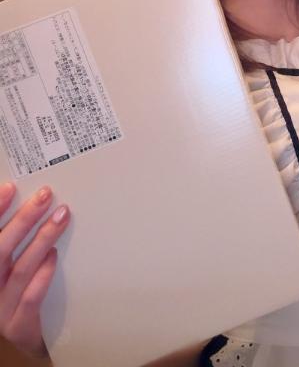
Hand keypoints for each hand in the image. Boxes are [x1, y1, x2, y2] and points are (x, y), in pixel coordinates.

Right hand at [0, 182, 69, 357]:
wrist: (22, 341)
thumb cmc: (16, 294)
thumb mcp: (8, 267)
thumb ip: (15, 241)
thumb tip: (34, 203)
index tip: (10, 187)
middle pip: (0, 250)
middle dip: (22, 220)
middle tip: (45, 195)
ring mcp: (1, 308)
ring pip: (20, 270)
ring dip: (42, 239)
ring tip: (61, 215)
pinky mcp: (19, 325)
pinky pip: (32, 297)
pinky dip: (43, 274)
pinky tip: (54, 256)